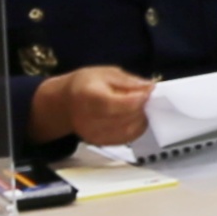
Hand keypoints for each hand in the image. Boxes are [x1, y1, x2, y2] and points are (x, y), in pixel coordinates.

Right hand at [31, 64, 154, 146]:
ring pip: (128, 131)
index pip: (117, 103)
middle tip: (147, 98)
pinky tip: (136, 118)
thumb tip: (149, 88)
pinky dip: (136, 129)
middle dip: (141, 108)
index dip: (137, 98)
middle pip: (124, 118)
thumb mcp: (107, 73)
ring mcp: (92, 133)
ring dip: (141, 119)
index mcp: (88, 95)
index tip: (148, 91)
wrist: (67, 102)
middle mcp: (87, 118)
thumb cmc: (87, 84)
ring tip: (141, 107)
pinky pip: (125, 139)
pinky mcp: (99, 142)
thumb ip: (129, 81)